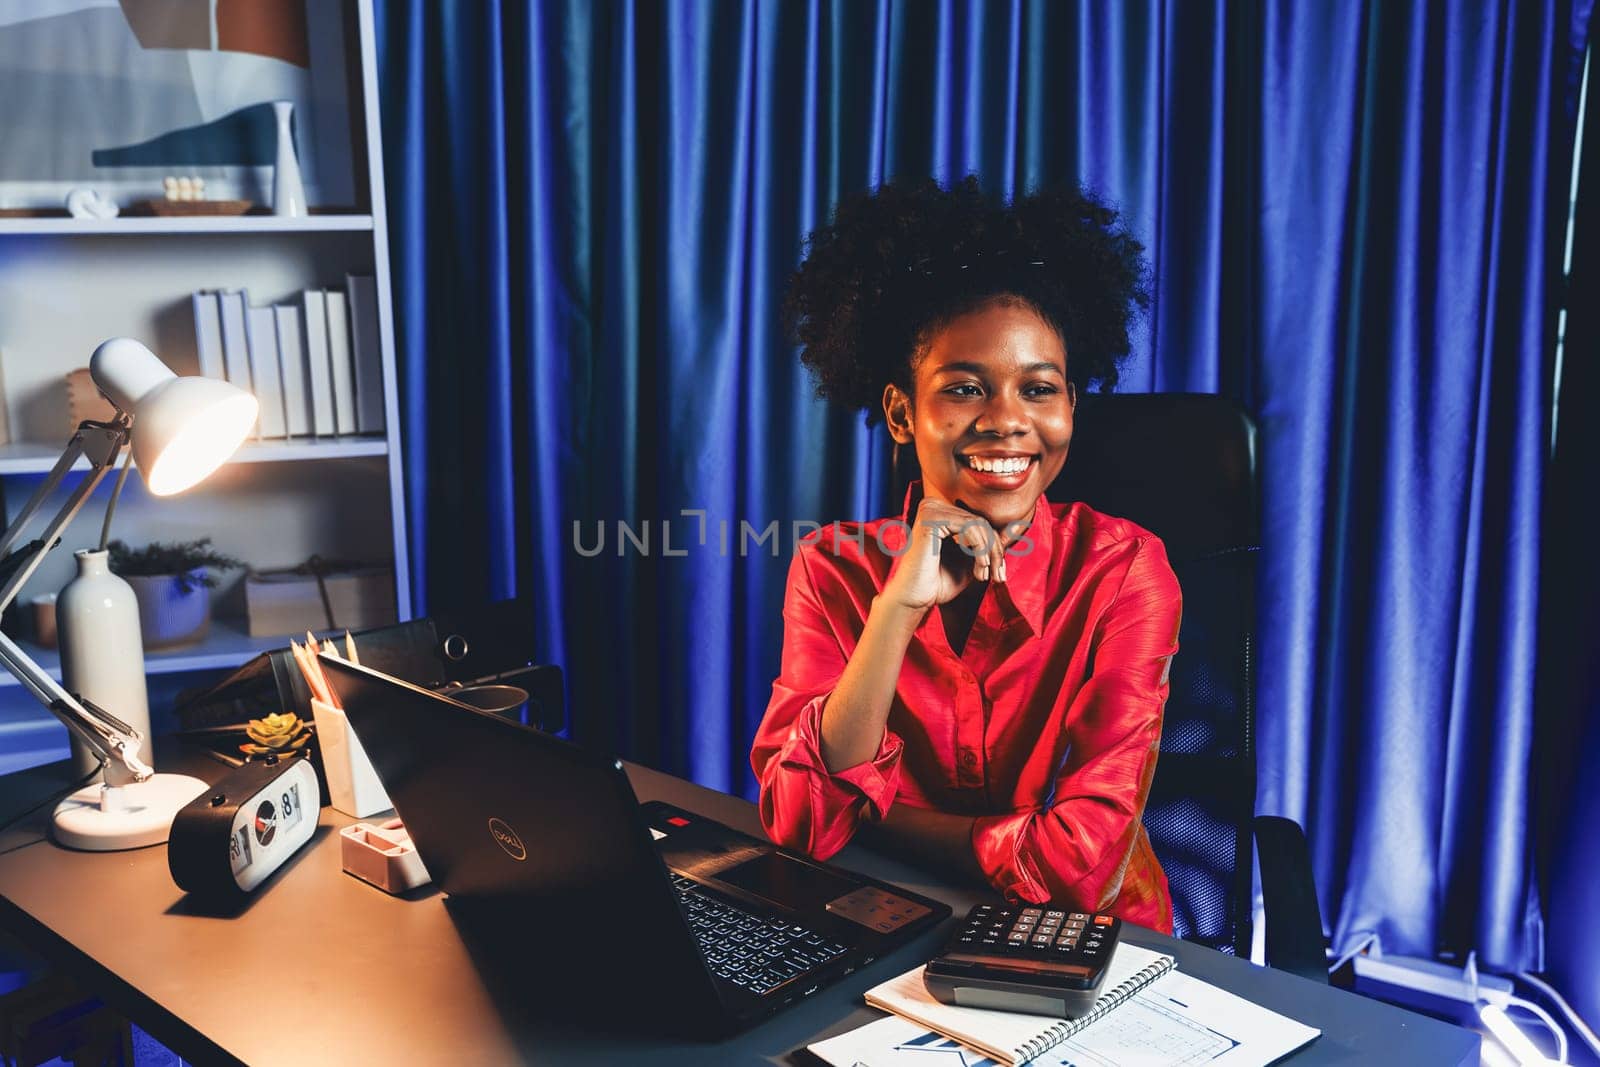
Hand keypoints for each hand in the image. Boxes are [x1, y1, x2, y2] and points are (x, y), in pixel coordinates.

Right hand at [882, 498, 1006, 612]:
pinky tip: (978, 569)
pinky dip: (980, 550)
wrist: (915, 600)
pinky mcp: (931, 518)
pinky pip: (970, 527)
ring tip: (984, 575)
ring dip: (989, 553)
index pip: (980, 522)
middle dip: (995, 551)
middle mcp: (933, 505)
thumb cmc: (939, 583)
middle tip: (998, 576)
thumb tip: (1020, 525)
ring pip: (979, 525)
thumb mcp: (974, 561)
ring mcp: (931, 509)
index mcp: (940, 512)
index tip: (1000, 573)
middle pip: (981, 522)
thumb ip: (993, 544)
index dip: (995, 547)